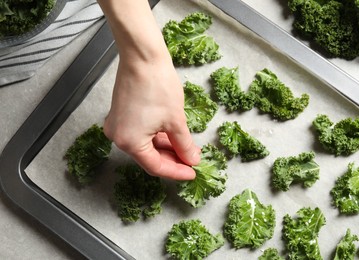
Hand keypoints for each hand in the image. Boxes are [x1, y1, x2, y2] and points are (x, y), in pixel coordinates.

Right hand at [103, 56, 200, 179]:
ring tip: (186, 148)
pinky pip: (140, 133)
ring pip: (145, 145)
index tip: (192, 172)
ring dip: (166, 148)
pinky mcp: (120, 115)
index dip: (176, 172)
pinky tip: (173, 136)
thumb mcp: (176, 121)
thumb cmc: (157, 85)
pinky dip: (157, 136)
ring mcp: (117, 125)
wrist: (142, 56)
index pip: (155, 167)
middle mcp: (118, 137)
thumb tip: (191, 159)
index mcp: (129, 142)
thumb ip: (184, 145)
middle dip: (172, 159)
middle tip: (192, 160)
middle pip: (149, 157)